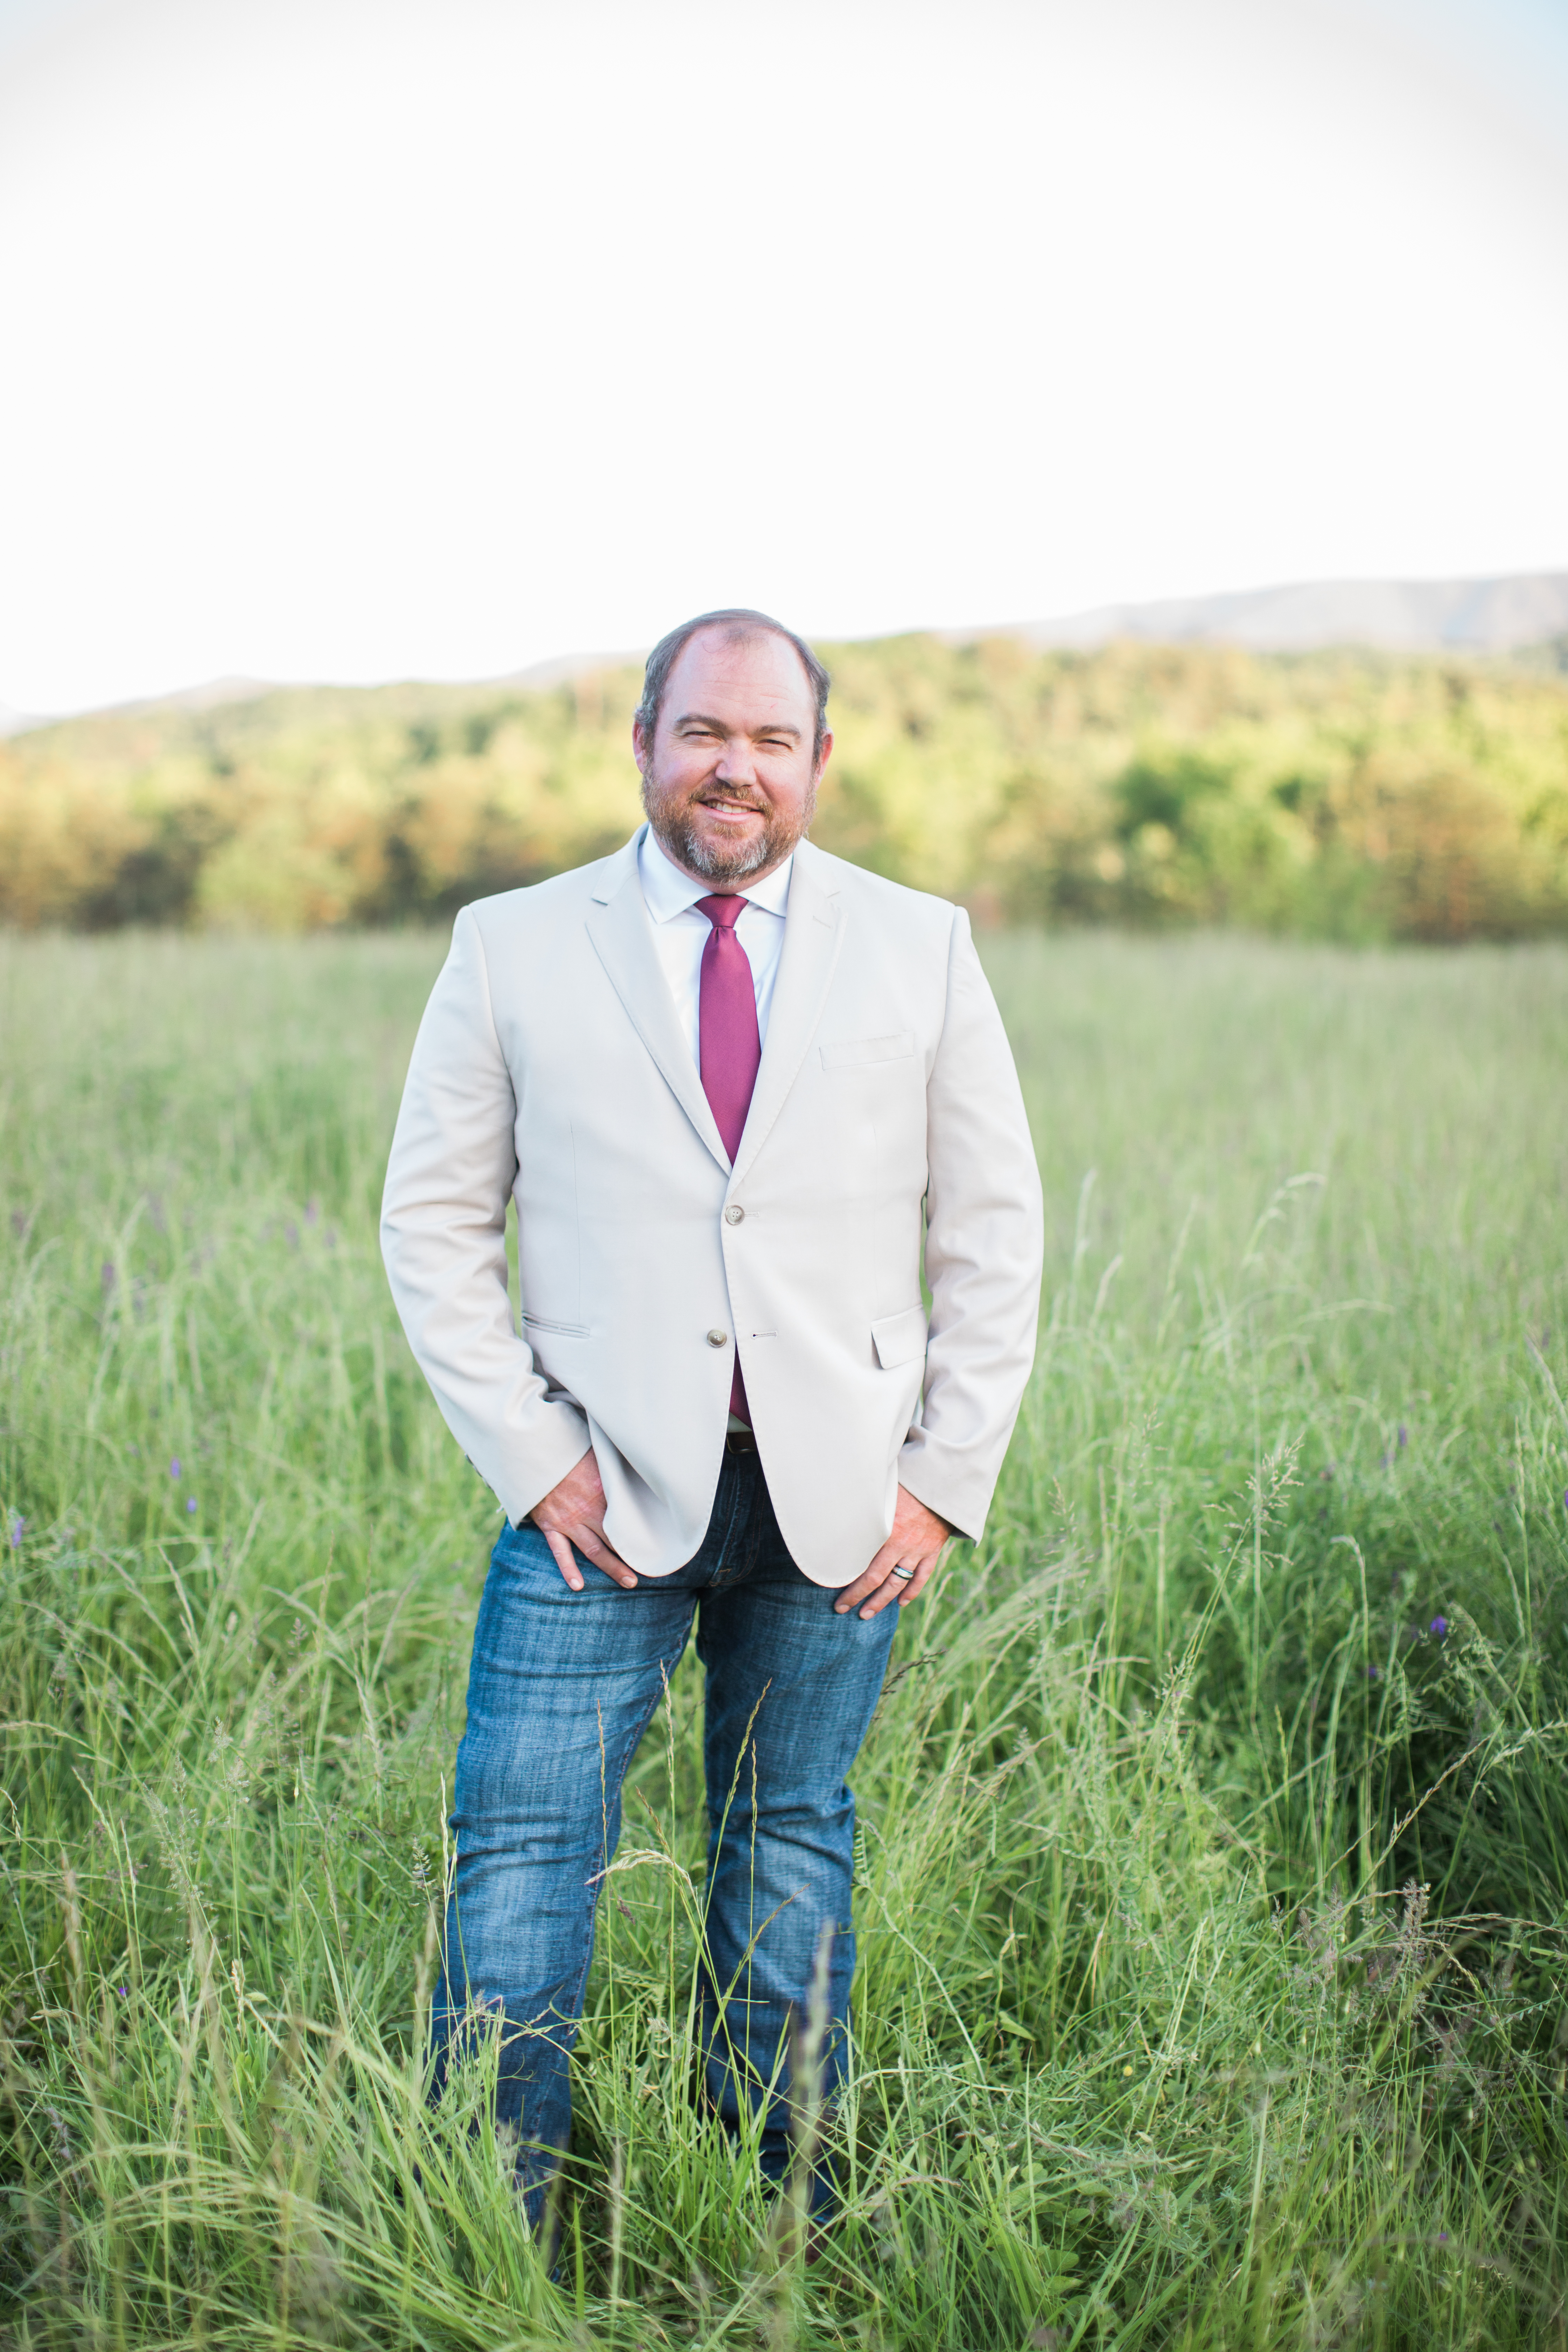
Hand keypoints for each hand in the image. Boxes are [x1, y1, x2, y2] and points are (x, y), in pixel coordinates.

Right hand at [529, 1450, 637, 1591]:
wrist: (532, 1454)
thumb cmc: (566, 1452)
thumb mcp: (596, 1455)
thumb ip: (614, 1468)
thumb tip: (638, 1468)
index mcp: (602, 1492)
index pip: (626, 1518)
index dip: (642, 1532)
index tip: (657, 1544)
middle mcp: (587, 1510)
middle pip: (615, 1539)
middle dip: (632, 1556)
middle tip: (650, 1571)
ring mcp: (568, 1521)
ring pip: (594, 1550)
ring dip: (611, 1567)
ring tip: (629, 1582)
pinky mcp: (550, 1526)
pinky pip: (560, 1551)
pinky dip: (569, 1569)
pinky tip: (577, 1585)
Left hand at [834, 1485, 952, 1620]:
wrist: (942, 1480)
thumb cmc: (906, 1481)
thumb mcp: (881, 1493)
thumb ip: (863, 1509)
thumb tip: (837, 1515)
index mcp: (887, 1531)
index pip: (865, 1568)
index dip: (850, 1585)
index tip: (836, 1595)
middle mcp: (902, 1545)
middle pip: (878, 1580)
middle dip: (859, 1597)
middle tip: (843, 1609)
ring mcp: (919, 1550)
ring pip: (899, 1583)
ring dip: (882, 1601)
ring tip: (867, 1613)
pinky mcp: (932, 1549)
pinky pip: (922, 1576)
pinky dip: (911, 1591)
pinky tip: (901, 1602)